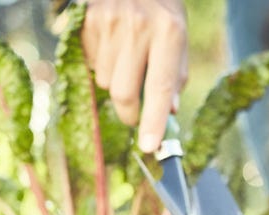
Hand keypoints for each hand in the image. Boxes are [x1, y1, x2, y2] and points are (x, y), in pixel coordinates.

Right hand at [81, 0, 187, 152]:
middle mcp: (138, 27)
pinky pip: (91, 65)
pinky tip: (113, 47)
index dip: (153, 121)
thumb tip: (168, 113)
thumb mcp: (179, 36)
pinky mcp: (88, 22)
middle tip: (134, 115)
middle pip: (124, 93)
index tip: (150, 146)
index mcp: (169, 31)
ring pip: (105, 82)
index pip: (160, 87)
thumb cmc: (162, 10)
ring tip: (126, 60)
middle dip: (129, 113)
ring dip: (115, 83)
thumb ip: (176, 75)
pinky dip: (102, 65)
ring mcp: (109, 23)